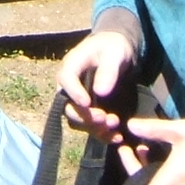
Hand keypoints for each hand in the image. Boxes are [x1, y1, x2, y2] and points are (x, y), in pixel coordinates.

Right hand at [56, 29, 136, 146]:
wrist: (119, 52)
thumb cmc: (114, 47)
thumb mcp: (115, 52)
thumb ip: (108, 70)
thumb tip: (100, 92)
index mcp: (72, 65)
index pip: (65, 80)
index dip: (74, 93)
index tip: (88, 103)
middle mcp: (70, 86)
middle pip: (68, 107)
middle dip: (85, 116)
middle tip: (104, 119)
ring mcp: (78, 100)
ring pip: (78, 121)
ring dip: (94, 128)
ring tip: (114, 128)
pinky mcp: (89, 111)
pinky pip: (90, 127)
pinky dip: (102, 134)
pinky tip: (117, 137)